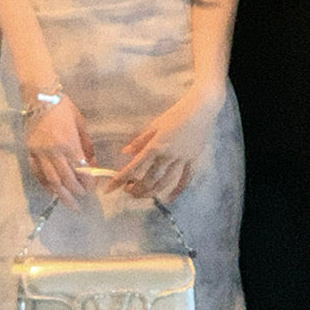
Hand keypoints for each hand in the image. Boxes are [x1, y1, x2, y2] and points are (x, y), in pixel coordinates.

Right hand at [24, 94, 96, 207]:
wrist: (39, 97)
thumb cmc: (63, 107)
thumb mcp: (80, 123)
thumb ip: (86, 145)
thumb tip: (92, 163)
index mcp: (69, 143)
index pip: (81, 169)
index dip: (87, 182)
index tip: (92, 189)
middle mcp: (54, 151)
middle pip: (66, 179)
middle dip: (76, 192)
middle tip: (82, 200)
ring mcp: (40, 153)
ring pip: (51, 180)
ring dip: (61, 194)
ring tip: (69, 204)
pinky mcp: (29, 152)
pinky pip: (37, 173)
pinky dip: (45, 185)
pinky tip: (52, 192)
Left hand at [104, 87, 223, 202]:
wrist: (200, 110)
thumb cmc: (175, 115)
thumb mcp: (154, 125)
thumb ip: (140, 141)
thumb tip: (125, 153)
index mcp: (155, 146)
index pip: (134, 166)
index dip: (120, 179)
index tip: (109, 189)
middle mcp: (167, 156)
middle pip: (149, 180)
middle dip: (136, 189)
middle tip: (128, 190)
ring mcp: (181, 160)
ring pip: (164, 183)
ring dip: (151, 192)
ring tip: (142, 194)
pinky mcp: (193, 161)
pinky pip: (185, 180)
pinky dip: (177, 191)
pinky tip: (168, 198)